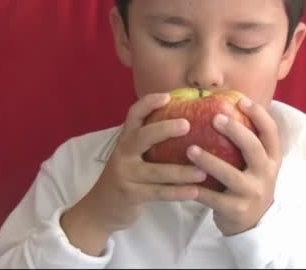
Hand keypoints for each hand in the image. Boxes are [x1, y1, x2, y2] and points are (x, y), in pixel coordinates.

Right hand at [61, 92, 206, 254]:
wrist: (101, 208)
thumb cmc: (128, 176)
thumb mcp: (133, 156)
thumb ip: (152, 142)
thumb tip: (188, 123)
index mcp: (126, 140)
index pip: (133, 115)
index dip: (149, 103)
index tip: (168, 96)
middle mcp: (123, 154)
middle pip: (143, 136)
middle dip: (165, 129)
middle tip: (187, 124)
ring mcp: (125, 174)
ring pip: (157, 171)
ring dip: (182, 171)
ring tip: (203, 171)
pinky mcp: (131, 195)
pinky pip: (158, 193)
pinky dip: (177, 192)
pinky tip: (195, 192)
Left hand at [187, 97, 281, 235]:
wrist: (252, 224)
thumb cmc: (248, 183)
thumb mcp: (256, 164)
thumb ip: (246, 141)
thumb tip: (224, 105)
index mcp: (272, 159)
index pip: (271, 132)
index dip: (258, 114)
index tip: (241, 100)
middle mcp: (266, 174)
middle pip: (253, 148)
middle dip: (235, 131)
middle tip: (214, 117)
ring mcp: (252, 193)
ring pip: (230, 174)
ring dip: (209, 160)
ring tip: (190, 149)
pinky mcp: (236, 210)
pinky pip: (213, 197)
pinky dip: (197, 188)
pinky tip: (180, 179)